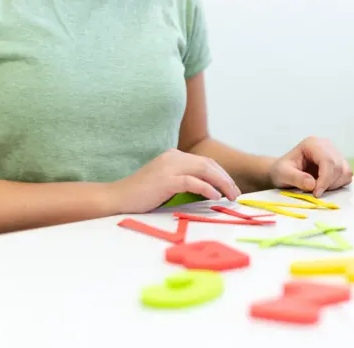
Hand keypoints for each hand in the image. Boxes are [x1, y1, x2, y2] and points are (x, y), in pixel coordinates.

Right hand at [109, 149, 240, 213]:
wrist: (117, 198)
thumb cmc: (142, 195)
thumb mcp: (167, 183)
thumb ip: (184, 181)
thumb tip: (209, 190)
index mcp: (174, 156)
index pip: (205, 162)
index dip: (222, 174)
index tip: (232, 188)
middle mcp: (173, 157)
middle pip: (209, 165)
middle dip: (226, 179)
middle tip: (236, 194)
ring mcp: (169, 167)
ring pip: (205, 170)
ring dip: (222, 184)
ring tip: (231, 196)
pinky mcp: (166, 180)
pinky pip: (193, 182)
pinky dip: (207, 189)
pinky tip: (216, 197)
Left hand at [269, 137, 352, 196]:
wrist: (284, 171)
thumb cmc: (282, 170)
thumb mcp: (283, 174)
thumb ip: (296, 178)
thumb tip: (312, 184)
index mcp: (312, 144)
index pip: (327, 160)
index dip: (325, 179)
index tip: (316, 193)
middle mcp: (326, 145)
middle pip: (338, 166)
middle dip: (328, 183)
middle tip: (315, 192)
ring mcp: (334, 153)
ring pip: (345, 171)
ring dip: (334, 184)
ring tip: (318, 187)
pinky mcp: (339, 162)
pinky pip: (347, 175)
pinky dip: (338, 184)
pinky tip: (325, 185)